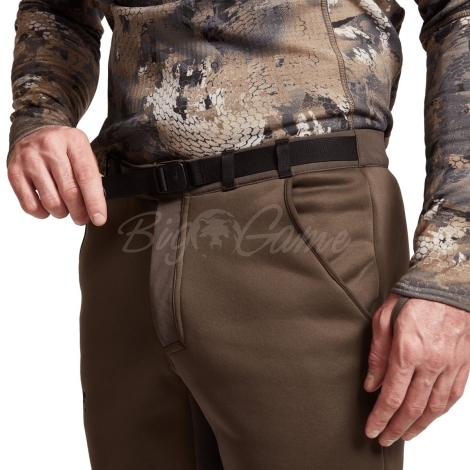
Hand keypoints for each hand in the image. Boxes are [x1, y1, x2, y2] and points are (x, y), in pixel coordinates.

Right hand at [7, 126, 106, 225]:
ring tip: (65, 208)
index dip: (94, 202)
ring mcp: (30, 160)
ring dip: (62, 213)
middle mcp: (50, 148)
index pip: (87, 177)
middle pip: (69, 192)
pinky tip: (48, 206)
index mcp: (73, 141)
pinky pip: (30, 205)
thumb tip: (95, 206)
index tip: (99, 218)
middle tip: (83, 218)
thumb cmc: (63, 146)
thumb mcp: (83, 151)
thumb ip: (92, 175)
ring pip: (51, 202)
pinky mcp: (14, 172)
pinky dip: (42, 213)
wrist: (33, 129)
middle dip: (80, 212)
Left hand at [364, 292, 469, 445]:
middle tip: (384, 439)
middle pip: (412, 407)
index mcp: (408, 350)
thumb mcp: (383, 318)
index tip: (371, 429)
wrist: (447, 284)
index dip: (380, 417)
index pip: (392, 395)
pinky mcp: (463, 364)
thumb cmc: (413, 297)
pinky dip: (440, 412)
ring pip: (435, 407)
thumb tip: (371, 384)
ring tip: (404, 435)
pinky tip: (429, 418)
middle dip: (396, 428)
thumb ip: (377, 354)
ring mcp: (450, 365)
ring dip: (418, 426)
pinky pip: (453, 396)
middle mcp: (431, 363)